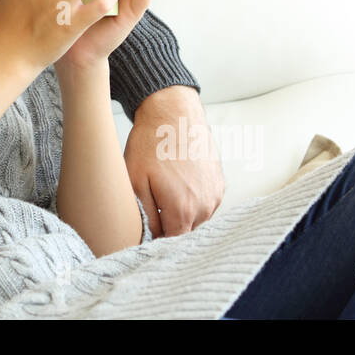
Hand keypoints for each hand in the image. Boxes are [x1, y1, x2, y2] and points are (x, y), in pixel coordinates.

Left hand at [124, 85, 225, 237]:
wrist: (173, 113)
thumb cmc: (151, 144)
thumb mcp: (135, 181)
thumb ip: (144, 217)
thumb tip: (149, 237)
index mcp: (182, 210)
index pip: (170, 242)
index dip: (155, 237)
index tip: (145, 227)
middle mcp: (204, 206)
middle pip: (184, 231)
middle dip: (167, 224)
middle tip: (152, 203)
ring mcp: (215, 194)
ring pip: (196, 218)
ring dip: (181, 212)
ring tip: (165, 189)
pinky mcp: (219, 183)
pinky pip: (205, 203)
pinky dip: (192, 199)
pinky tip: (178, 181)